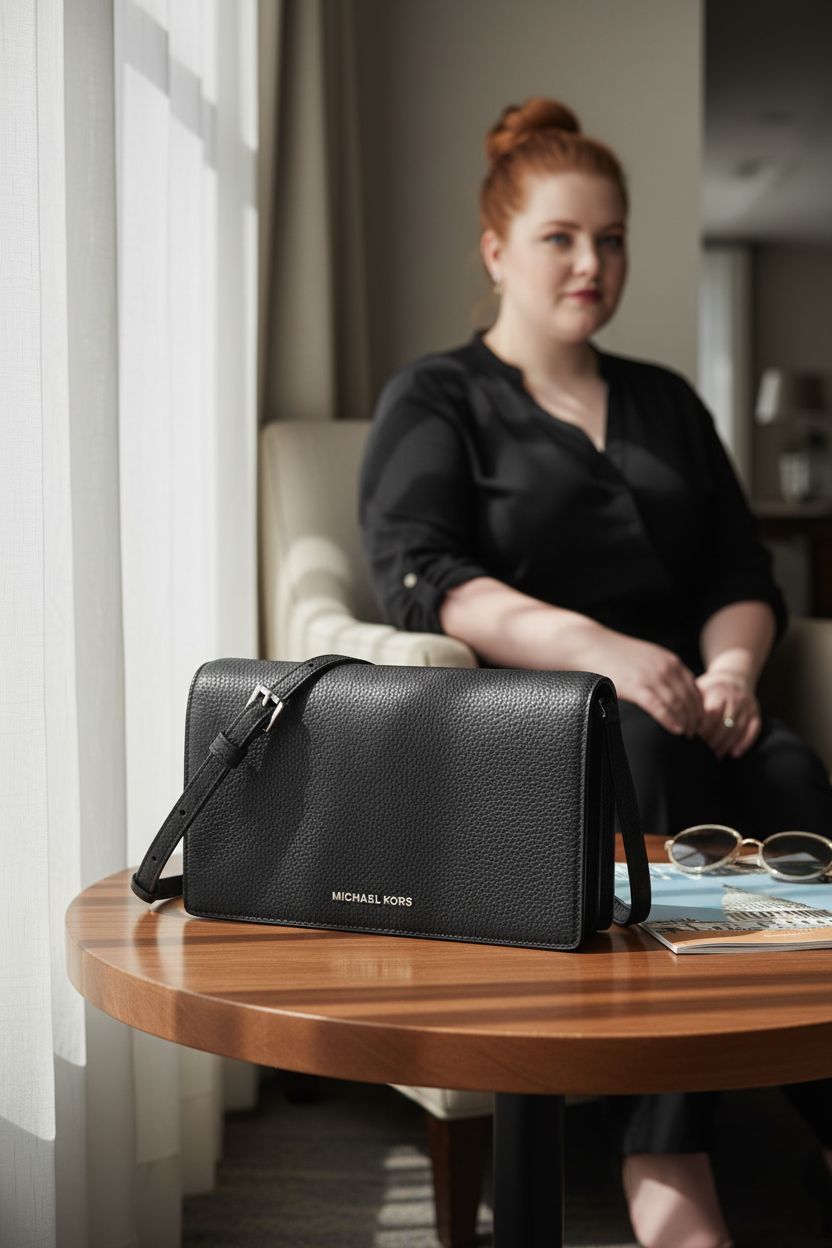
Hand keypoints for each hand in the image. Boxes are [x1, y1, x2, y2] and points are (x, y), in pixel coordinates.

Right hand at [580, 631, 703, 735]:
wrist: (590, 645)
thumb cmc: (615, 655)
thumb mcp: (647, 658)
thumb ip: (661, 672)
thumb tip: (670, 693)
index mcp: (670, 662)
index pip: (694, 689)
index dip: (699, 707)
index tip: (698, 722)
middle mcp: (666, 668)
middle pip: (690, 699)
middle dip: (695, 718)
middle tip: (695, 734)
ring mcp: (652, 677)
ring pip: (678, 704)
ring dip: (686, 722)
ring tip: (687, 735)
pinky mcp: (636, 686)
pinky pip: (660, 707)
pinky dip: (670, 719)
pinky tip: (676, 729)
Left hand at [695, 670, 760, 758]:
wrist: (733, 677)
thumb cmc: (710, 688)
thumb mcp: (699, 689)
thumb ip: (691, 704)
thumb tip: (678, 721)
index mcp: (719, 692)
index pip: (711, 714)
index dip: (702, 729)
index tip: (691, 739)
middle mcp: (735, 699)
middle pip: (725, 725)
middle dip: (712, 741)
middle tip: (701, 753)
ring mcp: (748, 707)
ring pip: (737, 729)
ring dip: (725, 745)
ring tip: (713, 757)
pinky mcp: (756, 714)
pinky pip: (753, 730)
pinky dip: (744, 743)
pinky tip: (734, 754)